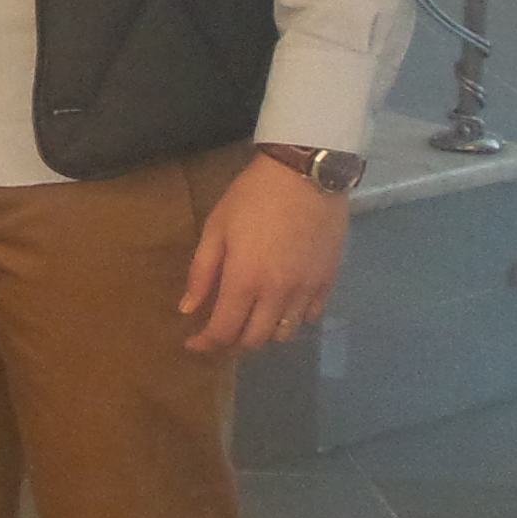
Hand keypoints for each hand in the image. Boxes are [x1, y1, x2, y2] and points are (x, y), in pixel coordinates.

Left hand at [181, 153, 349, 353]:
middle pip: (255, 340)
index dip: (206, 343)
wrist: (306, 174)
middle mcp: (277, 294)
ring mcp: (306, 291)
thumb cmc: (253, 196)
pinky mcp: (328, 282)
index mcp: (244, 281)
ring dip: (264, 332)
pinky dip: (293, 318)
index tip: (193, 342)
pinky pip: (310, 317)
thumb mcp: (216, 228)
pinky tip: (283, 303)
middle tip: (222, 327)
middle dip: (233, 341)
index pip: (224, 331)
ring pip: (284, 334)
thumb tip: (188, 309)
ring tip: (253, 316)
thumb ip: (202, 272)